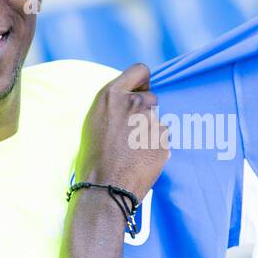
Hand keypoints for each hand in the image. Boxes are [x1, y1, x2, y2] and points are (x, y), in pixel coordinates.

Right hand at [75, 63, 169, 201]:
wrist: (104, 188)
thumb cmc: (93, 157)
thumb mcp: (95, 120)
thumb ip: (115, 104)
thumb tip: (131, 98)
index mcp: (112, 94)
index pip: (140, 70)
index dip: (141, 82)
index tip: (139, 92)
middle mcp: (134, 102)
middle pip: (151, 97)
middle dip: (145, 111)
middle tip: (131, 132)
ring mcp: (151, 121)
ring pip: (157, 120)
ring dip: (150, 131)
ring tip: (133, 150)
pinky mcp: (163, 139)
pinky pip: (162, 139)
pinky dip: (155, 147)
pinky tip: (141, 160)